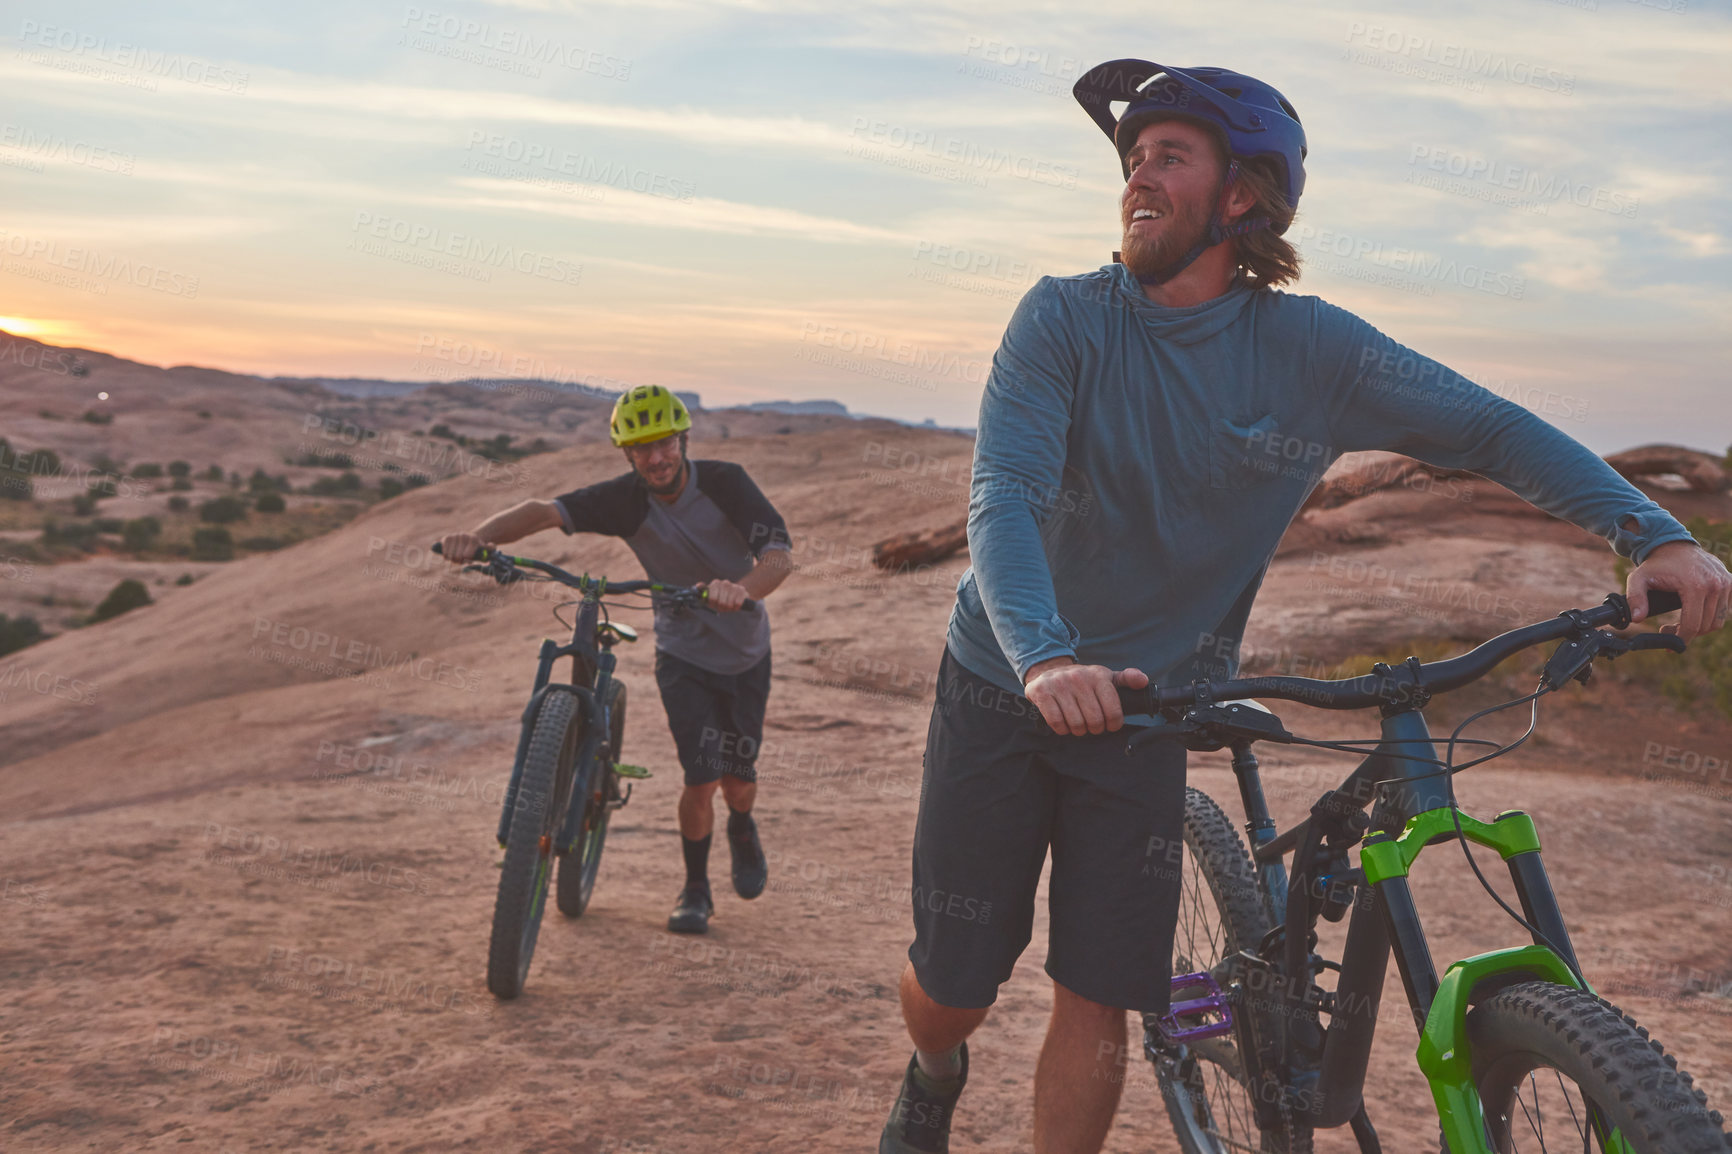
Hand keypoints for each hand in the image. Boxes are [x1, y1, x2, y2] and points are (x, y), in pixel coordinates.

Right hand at [438, 532, 489, 563]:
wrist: (470, 539)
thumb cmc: (478, 548)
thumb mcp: (487, 549)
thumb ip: (491, 548)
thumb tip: (491, 545)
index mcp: (473, 539)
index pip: (466, 555)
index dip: (467, 561)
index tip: (470, 561)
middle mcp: (464, 535)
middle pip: (457, 556)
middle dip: (460, 561)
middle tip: (462, 561)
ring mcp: (454, 536)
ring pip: (450, 555)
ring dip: (453, 559)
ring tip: (458, 558)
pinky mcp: (447, 538)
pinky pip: (444, 551)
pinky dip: (446, 556)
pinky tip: (450, 555)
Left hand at [701, 578, 748, 611]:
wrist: (737, 596)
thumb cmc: (721, 598)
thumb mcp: (711, 597)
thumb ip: (703, 593)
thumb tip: (698, 585)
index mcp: (716, 584)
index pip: (712, 597)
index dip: (713, 603)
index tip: (714, 604)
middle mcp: (725, 583)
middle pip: (720, 602)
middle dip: (721, 607)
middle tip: (722, 606)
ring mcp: (734, 586)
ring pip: (729, 604)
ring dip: (729, 608)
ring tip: (729, 605)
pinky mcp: (742, 591)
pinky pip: (737, 603)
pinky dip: (736, 607)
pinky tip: (735, 605)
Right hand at [1022, 657, 1149, 735]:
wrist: (1049, 671)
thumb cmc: (1082, 681)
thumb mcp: (1106, 677)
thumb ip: (1127, 679)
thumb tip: (1143, 681)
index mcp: (1098, 675)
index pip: (1113, 711)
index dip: (1113, 724)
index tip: (1110, 724)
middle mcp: (1078, 678)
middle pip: (1094, 721)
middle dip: (1095, 728)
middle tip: (1092, 725)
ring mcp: (1059, 684)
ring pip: (1076, 724)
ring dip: (1078, 730)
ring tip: (1078, 723)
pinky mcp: (1042, 692)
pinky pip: (1056, 722)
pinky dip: (1062, 728)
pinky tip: (1064, 722)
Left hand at [1627, 540, 1731, 641]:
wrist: (1674, 546)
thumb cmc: (1655, 565)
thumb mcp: (1638, 579)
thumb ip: (1635, 598)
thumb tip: (1636, 618)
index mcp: (1695, 586)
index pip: (1692, 625)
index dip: (1680, 639)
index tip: (1668, 644)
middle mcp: (1715, 585)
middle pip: (1706, 626)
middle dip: (1687, 634)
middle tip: (1670, 630)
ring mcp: (1726, 583)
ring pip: (1717, 621)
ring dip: (1700, 627)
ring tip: (1681, 623)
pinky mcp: (1730, 582)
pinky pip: (1726, 610)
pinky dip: (1711, 617)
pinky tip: (1695, 614)